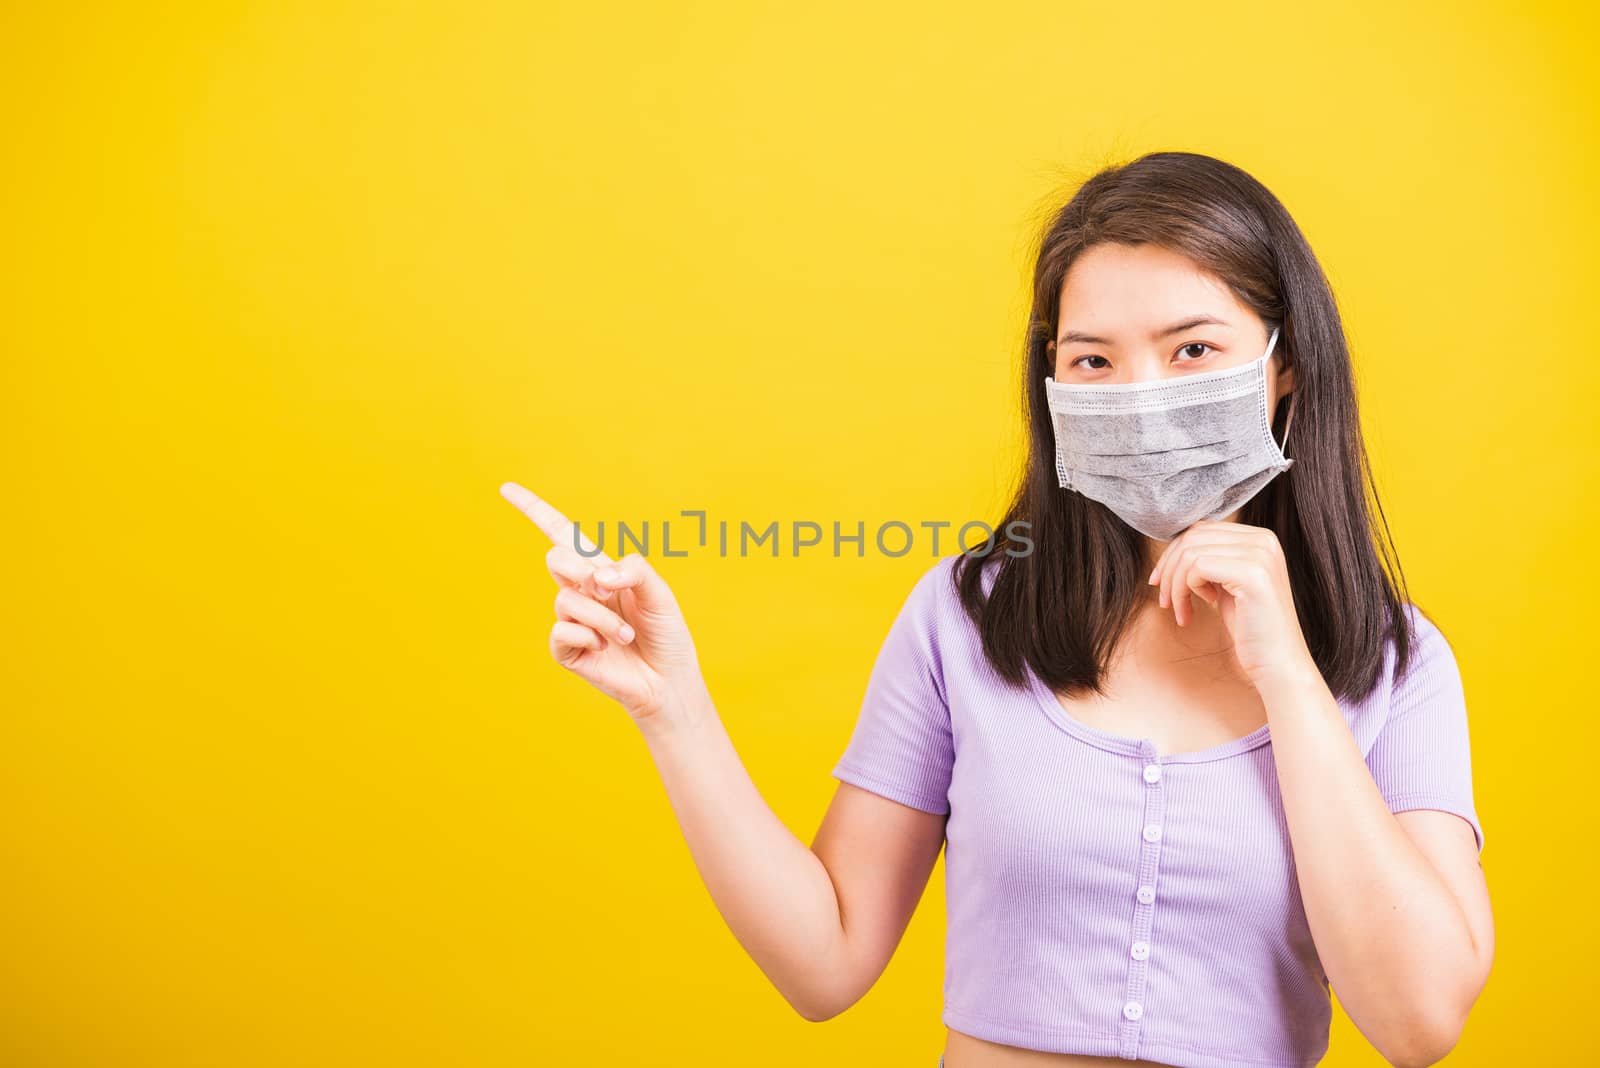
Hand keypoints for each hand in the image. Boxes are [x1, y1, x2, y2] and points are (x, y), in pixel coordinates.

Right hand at [499, 481, 703, 726]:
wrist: (668, 679)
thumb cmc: (665, 632)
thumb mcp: (659, 591)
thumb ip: (632, 570)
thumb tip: (596, 578)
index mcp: (600, 568)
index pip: (560, 532)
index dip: (533, 509)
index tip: (506, 487)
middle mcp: (580, 590)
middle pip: (556, 558)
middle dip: (583, 572)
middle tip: (610, 593)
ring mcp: (571, 620)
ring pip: (566, 598)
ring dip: (602, 616)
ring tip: (624, 636)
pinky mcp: (565, 649)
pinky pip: (561, 630)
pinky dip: (588, 636)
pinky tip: (603, 649)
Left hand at [1147, 520, 1316, 689]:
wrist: (1279, 663)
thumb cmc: (1250, 628)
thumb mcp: (1227, 585)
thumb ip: (1210, 560)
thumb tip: (1173, 547)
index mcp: (1260, 538)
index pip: (1201, 530)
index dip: (1173, 555)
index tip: (1161, 582)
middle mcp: (1263, 540)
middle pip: (1193, 537)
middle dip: (1169, 568)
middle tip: (1165, 600)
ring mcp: (1260, 554)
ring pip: (1190, 552)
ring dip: (1175, 584)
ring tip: (1179, 610)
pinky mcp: (1252, 574)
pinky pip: (1197, 567)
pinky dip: (1185, 590)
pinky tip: (1198, 610)